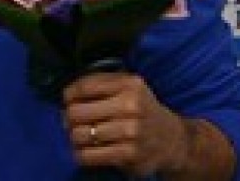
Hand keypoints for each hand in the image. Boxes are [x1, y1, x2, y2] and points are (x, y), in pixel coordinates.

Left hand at [62, 72, 185, 177]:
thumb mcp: (129, 86)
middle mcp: (130, 106)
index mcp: (128, 84)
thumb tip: (69, 93)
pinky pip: (89, 156)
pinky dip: (81, 154)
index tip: (67, 101)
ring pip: (80, 135)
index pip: (84, 87)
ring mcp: (131, 131)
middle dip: (68, 118)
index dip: (68, 95)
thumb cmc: (142, 109)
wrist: (171, 139)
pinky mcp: (129, 154)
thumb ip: (102, 82)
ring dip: (74, 137)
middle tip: (71, 121)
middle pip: (77, 112)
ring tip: (79, 136)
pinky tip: (86, 150)